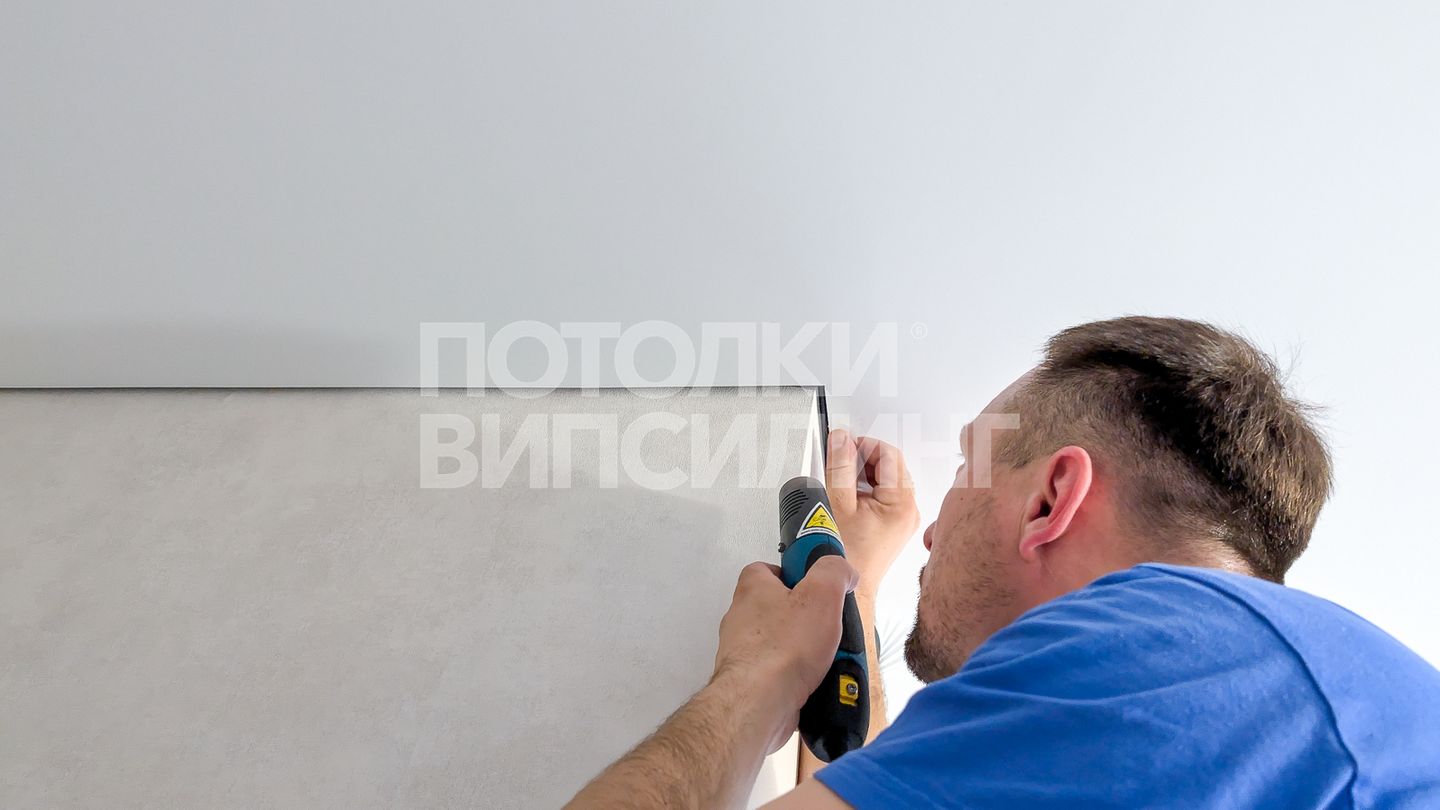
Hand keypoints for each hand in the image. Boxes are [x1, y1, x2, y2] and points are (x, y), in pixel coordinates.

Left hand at [711, 558, 859, 753]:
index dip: (794, 574)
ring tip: (830, 661)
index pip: (768, 570)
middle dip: (807, 619)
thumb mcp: (821, 594)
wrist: (760, 703)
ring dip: (806, 652)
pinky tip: (818, 684)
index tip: (817, 586)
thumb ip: (833, 572)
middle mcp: (742, 618)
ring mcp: (743, 653)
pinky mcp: (750, 682)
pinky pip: (780, 674)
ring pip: (782, 644)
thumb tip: (842, 571)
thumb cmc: (786, 645)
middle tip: (829, 627)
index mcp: (752, 589)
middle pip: (779, 610)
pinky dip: (800, 678)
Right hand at [824, 430, 920, 597]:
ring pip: (887, 478)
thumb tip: (840, 440)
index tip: (843, 445)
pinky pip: (885, 494)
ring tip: (842, 479)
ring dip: (864, 472)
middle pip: (891, 464)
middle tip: (840, 460)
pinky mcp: (895, 524)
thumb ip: (839, 466)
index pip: (889, 454)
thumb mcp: (837, 503)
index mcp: (901, 503)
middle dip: (863, 457)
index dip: (864, 444)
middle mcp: (908, 510)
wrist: (849, 588)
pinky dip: (867, 487)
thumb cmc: (846, 556)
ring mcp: (903, 518)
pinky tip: (849, 495)